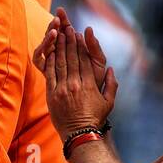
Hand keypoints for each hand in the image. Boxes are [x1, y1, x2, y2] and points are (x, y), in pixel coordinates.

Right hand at [34, 9, 110, 92]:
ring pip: (46, 44)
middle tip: (56, 12)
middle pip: (55, 35)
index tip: (61, 10)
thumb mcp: (97, 62)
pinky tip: (49, 41)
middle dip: (55, 23)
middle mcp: (60, 55)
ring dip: (49, 34)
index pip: (66, 31)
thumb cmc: (94, 82)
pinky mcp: (45, 72)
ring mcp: (52, 63)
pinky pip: (40, 58)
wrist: (87, 104)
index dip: (64, 20)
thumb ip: (94, 47)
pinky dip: (43, 48)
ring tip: (55, 26)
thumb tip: (88, 29)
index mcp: (73, 50)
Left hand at [39, 12, 115, 139]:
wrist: (80, 134)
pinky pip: (50, 74)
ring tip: (59, 34)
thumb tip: (110, 69)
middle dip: (70, 41)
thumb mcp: (109, 102)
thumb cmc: (95, 119)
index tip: (80, 34)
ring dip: (60, 47)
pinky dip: (50, 62)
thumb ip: (111, 85)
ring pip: (61, 63)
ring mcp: (63, 89)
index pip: (85, 60)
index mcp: (89, 84)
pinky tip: (50, 51)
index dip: (82, 45)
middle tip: (68, 27)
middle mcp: (76, 84)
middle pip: (73, 58)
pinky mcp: (52, 95)